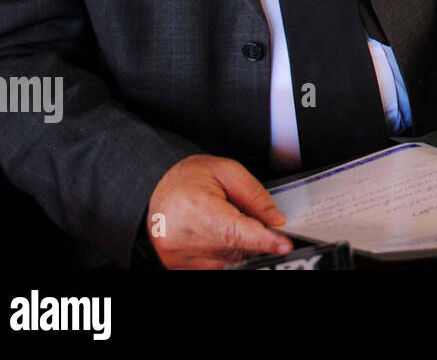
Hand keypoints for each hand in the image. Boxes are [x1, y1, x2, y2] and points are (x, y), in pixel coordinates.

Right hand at [147, 155, 292, 269]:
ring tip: (221, 218)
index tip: (283, 244)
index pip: (235, 231)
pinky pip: (215, 264)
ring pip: (228, 257)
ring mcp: (179, 255)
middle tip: (249, 216)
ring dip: (236, 242)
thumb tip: (275, 219)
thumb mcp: (226, 170)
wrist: (154, 188)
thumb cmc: (186, 178)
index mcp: (195, 208)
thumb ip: (254, 195)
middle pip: (235, 245)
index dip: (262, 239)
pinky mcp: (178, 266)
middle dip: (252, 234)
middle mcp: (184, 236)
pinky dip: (223, 250)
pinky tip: (213, 232)